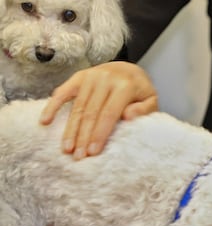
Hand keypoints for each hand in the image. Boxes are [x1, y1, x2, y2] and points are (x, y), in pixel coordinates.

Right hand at [39, 61, 157, 159]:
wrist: (128, 69)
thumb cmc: (140, 90)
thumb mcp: (151, 99)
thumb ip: (144, 109)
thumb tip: (128, 117)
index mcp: (125, 86)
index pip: (109, 113)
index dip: (100, 133)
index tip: (93, 152)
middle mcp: (105, 79)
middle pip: (91, 112)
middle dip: (83, 136)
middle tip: (78, 156)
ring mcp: (90, 77)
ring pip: (77, 106)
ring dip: (70, 129)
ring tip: (66, 148)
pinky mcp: (79, 77)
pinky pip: (62, 92)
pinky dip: (52, 106)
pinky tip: (45, 121)